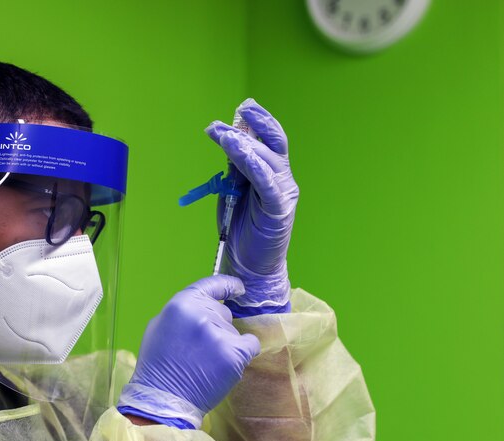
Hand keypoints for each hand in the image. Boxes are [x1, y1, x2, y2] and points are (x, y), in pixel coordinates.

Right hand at [117, 275, 260, 428]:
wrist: (164, 400)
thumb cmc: (158, 365)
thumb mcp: (159, 326)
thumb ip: (183, 312)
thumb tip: (205, 305)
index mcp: (180, 305)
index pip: (211, 285)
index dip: (227, 285)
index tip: (238, 288)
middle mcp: (201, 315)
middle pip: (223, 312)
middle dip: (216, 325)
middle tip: (200, 347)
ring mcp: (219, 335)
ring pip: (235, 331)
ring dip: (226, 342)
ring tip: (206, 362)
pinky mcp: (234, 355)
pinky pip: (250, 344)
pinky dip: (243, 352)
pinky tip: (226, 363)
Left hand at [205, 98, 298, 311]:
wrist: (248, 265)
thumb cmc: (241, 229)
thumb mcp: (233, 192)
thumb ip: (235, 170)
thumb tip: (229, 144)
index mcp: (271, 174)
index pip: (267, 141)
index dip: (257, 123)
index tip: (242, 108)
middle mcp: (282, 180)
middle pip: (271, 145)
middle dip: (251, 128)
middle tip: (228, 119)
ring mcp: (283, 194)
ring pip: (268, 162)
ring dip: (245, 147)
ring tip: (225, 137)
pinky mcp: (279, 211)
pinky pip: (268, 186)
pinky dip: (257, 169)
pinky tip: (243, 157)